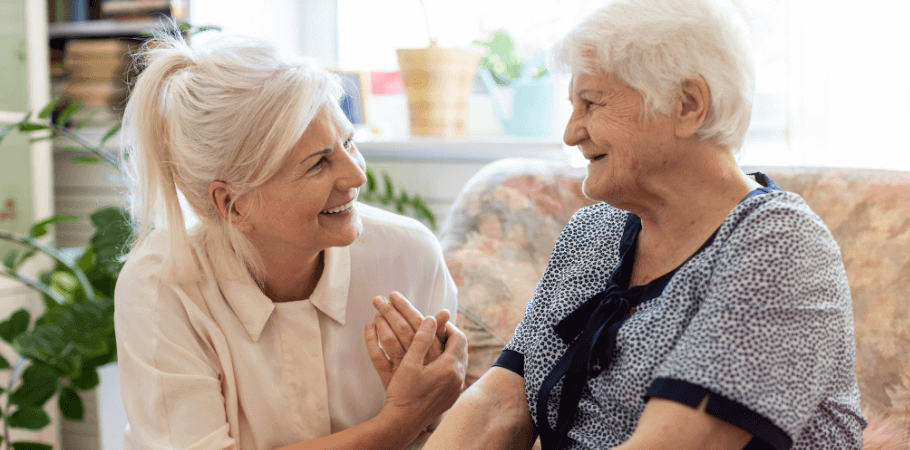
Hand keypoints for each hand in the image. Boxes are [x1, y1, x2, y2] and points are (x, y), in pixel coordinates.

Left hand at [365, 292, 448, 387]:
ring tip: (375, 311)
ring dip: (381, 323)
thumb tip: (444, 311)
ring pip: (390, 341)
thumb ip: (439, 334)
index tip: (395, 296)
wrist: (418, 412)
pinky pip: (376, 356)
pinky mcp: (389, 378)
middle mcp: (420, 360)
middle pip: (403, 329)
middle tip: (379, 298)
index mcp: (435, 352)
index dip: (406, 307)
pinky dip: (370, 340)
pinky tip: (368, 327)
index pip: (420, 323)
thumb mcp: (439, 356)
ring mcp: (403, 370)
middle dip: (390, 310)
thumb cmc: (432, 379)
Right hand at [373, 316, 467, 435]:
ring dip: (451, 351)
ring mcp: (456, 389)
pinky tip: (437, 365)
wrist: (403, 423)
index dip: (448, 327)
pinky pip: (457, 375)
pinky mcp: (451, 398)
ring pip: (460, 363)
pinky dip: (450, 365)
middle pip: (462, 350)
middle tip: (438, 331)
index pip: (458, 338)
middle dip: (451, 338)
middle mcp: (458, 378)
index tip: (437, 323)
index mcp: (449, 367)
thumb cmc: (403, 393)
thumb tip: (431, 319)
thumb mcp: (409, 363)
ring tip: (437, 345)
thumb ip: (421, 339)